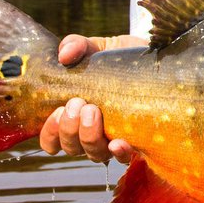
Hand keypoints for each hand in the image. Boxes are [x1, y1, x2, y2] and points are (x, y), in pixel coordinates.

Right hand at [38, 34, 145, 163]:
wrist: (153, 58)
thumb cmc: (117, 58)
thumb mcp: (95, 47)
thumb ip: (76, 46)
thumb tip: (64, 55)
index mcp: (74, 116)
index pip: (51, 140)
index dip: (50, 133)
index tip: (57, 111)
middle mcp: (91, 133)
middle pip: (71, 148)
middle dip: (69, 129)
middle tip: (78, 103)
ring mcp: (112, 138)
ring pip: (93, 154)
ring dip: (89, 136)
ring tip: (94, 110)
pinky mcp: (136, 140)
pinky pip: (123, 157)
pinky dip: (118, 152)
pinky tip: (119, 142)